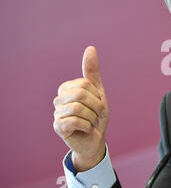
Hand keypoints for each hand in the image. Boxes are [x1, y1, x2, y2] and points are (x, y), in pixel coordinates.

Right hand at [53, 46, 108, 171]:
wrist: (95, 139)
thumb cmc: (96, 115)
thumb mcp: (98, 92)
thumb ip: (92, 71)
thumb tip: (90, 48)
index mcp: (67, 88)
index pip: (84, 84)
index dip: (96, 95)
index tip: (96, 104)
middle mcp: (58, 99)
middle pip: (80, 94)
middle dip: (95, 106)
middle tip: (95, 115)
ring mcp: (57, 113)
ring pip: (78, 107)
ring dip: (92, 117)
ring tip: (91, 122)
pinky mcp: (58, 127)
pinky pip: (75, 121)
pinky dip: (87, 125)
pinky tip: (86, 129)